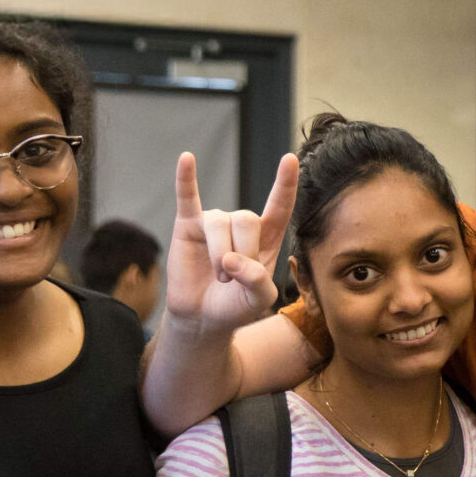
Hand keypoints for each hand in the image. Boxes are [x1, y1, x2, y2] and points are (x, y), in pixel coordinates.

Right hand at [164, 152, 296, 335]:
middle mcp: (241, 224)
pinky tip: (186, 159)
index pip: (279, 205)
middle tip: (233, 278)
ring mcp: (214, 222)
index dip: (285, 184)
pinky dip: (186, 179)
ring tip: (220, 276)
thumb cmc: (236, 305)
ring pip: (220, 223)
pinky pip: (187, 198)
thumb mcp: (259, 299)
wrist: (203, 317)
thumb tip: (233, 260)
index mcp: (267, 236)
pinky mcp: (187, 225)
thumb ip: (258, 281)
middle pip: (247, 219)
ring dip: (220, 254)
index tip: (289, 159)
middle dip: (243, 252)